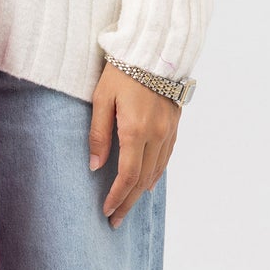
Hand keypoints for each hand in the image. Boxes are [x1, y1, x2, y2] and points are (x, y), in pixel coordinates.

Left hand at [88, 64, 179, 228]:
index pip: (126, 176)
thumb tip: (95, 166)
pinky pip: (166, 158)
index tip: (106, 211)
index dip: (116, 197)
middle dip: (128, 202)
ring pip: (156, 172)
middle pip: (143, 180)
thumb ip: (98, 134)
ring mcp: (168, 130)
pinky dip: (155, 174)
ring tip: (128, 205)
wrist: (153, 50)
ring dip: (141, 192)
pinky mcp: (174, 124)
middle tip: (115, 220)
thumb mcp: (101, 99)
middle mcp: (156, 134)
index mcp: (135, 129)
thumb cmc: (121, 71)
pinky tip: (147, 182)